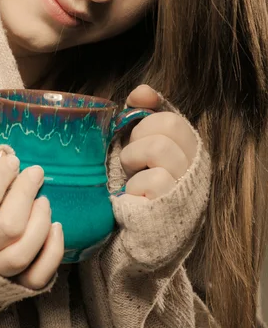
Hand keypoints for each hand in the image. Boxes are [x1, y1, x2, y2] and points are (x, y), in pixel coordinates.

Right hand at [0, 151, 63, 289]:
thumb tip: (0, 156)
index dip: (3, 175)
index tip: (13, 163)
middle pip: (8, 226)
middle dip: (27, 194)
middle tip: (35, 174)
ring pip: (21, 254)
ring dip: (40, 223)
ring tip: (43, 201)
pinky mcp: (8, 287)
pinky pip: (36, 277)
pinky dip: (52, 253)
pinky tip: (55, 228)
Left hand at [120, 85, 197, 202]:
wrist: (140, 235)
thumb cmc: (139, 187)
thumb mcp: (138, 151)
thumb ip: (140, 121)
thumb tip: (141, 92)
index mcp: (186, 147)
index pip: (173, 115)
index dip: (151, 105)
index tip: (134, 105)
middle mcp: (195, 163)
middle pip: (170, 123)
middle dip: (141, 134)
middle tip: (132, 156)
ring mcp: (188, 183)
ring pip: (159, 147)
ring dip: (134, 158)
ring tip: (132, 175)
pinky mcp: (176, 204)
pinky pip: (154, 178)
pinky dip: (136, 185)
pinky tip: (137, 195)